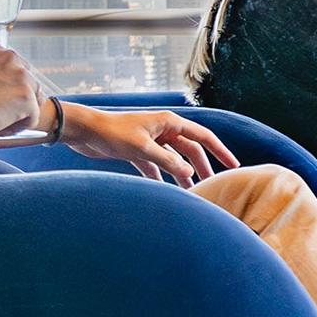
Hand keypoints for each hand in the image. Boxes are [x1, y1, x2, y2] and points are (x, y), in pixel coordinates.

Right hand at [0, 41, 37, 138]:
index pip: (17, 69)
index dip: (7, 89)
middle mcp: (11, 58)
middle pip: (30, 84)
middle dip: (17, 101)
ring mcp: (21, 77)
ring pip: (33, 102)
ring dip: (18, 114)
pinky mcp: (26, 97)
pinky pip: (32, 119)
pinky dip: (17, 128)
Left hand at [55, 105, 234, 182]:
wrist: (83, 132)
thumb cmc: (111, 133)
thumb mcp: (142, 148)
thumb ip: (167, 161)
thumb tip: (189, 172)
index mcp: (169, 122)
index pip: (203, 137)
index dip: (220, 151)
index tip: (234, 166)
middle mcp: (163, 130)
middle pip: (191, 150)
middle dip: (202, 168)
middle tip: (213, 187)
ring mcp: (151, 141)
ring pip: (174, 160)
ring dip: (182, 175)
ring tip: (192, 193)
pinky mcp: (139, 151)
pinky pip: (157, 166)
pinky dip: (162, 178)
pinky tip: (166, 192)